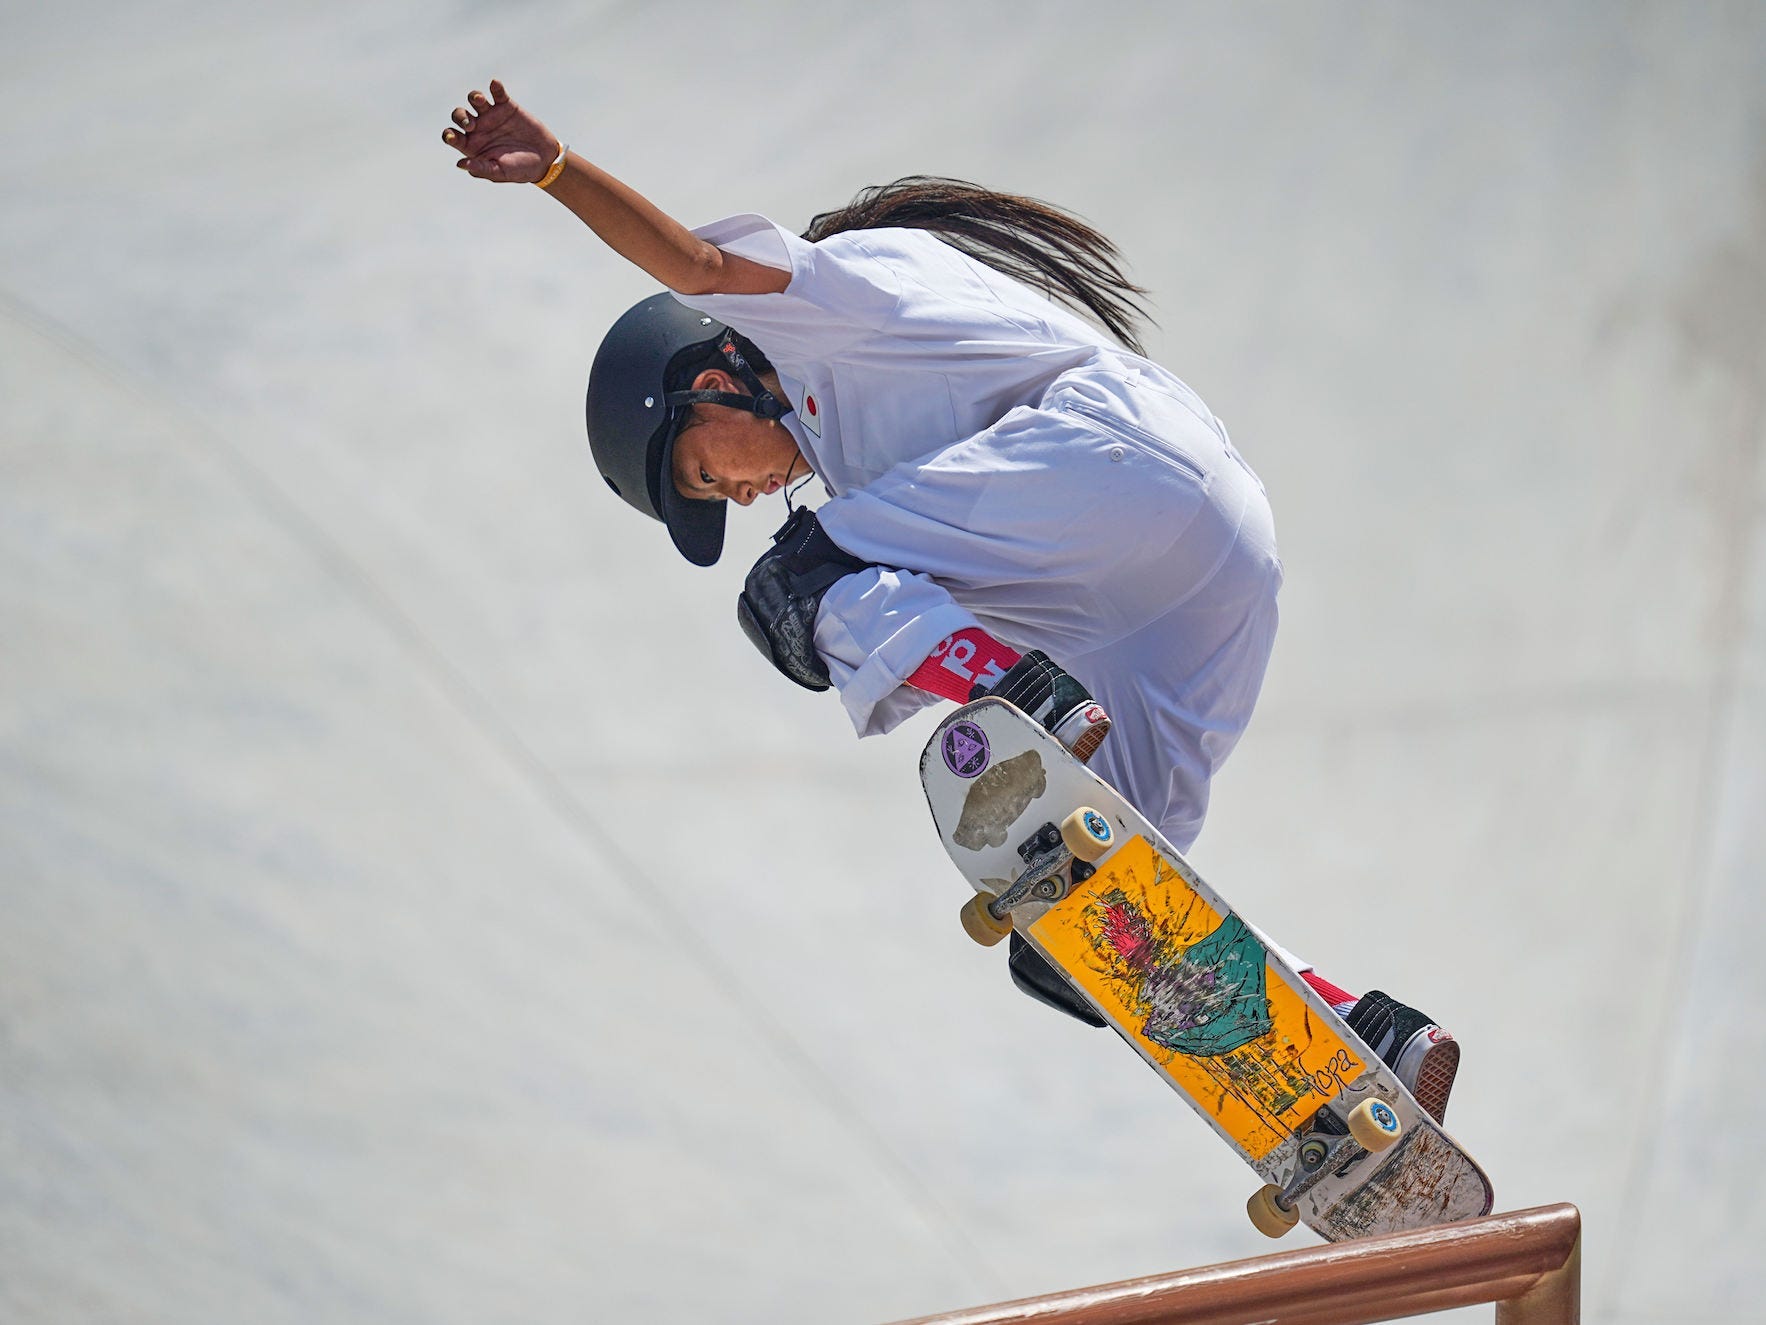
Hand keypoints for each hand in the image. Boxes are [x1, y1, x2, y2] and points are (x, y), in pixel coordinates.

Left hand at [442, 79, 558, 182]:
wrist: (544, 160)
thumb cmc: (519, 170)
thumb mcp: (499, 173)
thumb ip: (481, 168)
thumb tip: (460, 164)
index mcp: (471, 145)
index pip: (452, 136)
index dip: (449, 135)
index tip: (452, 137)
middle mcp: (478, 128)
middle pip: (459, 115)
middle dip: (461, 117)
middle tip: (471, 124)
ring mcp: (492, 116)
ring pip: (475, 100)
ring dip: (475, 97)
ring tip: (480, 100)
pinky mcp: (506, 106)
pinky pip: (497, 93)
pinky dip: (496, 87)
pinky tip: (495, 84)